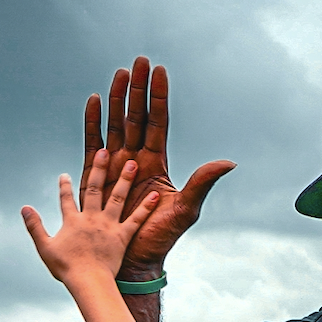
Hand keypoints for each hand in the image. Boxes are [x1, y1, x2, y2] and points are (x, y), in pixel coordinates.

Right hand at [23, 153, 157, 287]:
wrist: (88, 281)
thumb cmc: (66, 268)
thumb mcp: (44, 247)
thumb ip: (34, 226)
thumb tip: (24, 207)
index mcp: (72, 221)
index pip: (66, 199)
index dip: (64, 186)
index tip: (65, 175)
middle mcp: (91, 218)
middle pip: (95, 189)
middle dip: (98, 169)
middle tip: (104, 151)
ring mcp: (108, 226)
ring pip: (117, 197)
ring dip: (124, 179)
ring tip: (132, 163)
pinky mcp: (122, 236)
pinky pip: (136, 219)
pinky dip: (146, 207)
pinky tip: (156, 194)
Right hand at [81, 57, 234, 276]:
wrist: (133, 260)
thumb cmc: (160, 237)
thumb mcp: (186, 209)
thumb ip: (202, 182)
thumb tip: (229, 162)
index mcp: (156, 163)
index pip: (158, 121)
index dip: (159, 97)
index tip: (160, 71)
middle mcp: (135, 159)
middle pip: (136, 116)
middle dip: (137, 89)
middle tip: (139, 61)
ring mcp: (114, 165)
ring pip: (115, 124)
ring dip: (116, 98)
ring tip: (118, 73)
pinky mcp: (94, 175)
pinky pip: (92, 143)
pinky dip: (93, 122)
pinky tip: (94, 100)